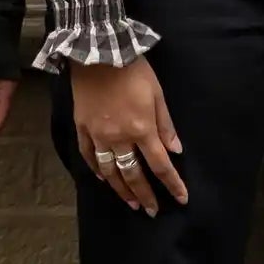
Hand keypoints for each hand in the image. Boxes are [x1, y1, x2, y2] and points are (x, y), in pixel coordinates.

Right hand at [69, 57, 187, 214]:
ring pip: (110, 171)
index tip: (181, 199)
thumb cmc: (133, 70)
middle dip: (145, 195)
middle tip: (152, 211)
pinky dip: (96, 170)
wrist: (99, 52)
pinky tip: (103, 179)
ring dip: (121, 190)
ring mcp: (98, 135)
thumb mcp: (157, 93)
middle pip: (133, 174)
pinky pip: (88, 156)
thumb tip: (175, 151)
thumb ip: (165, 124)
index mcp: (141, 129)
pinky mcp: (82, 128)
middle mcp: (119, 138)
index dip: (172, 184)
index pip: (160, 165)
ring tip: (131, 202)